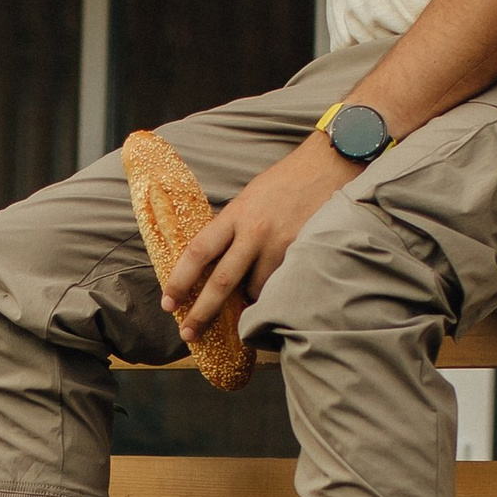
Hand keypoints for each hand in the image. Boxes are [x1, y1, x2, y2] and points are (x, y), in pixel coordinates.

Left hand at [161, 134, 353, 341]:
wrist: (327, 164)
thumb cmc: (285, 181)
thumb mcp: (249, 198)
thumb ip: (232, 227)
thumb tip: (214, 259)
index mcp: (235, 215)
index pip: (198, 252)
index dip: (179, 280)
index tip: (168, 302)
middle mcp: (254, 231)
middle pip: (221, 281)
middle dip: (202, 311)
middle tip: (188, 332)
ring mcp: (280, 243)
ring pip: (256, 289)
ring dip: (248, 301)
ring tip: (248, 302)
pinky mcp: (303, 251)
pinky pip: (281, 284)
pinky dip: (274, 293)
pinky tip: (276, 292)